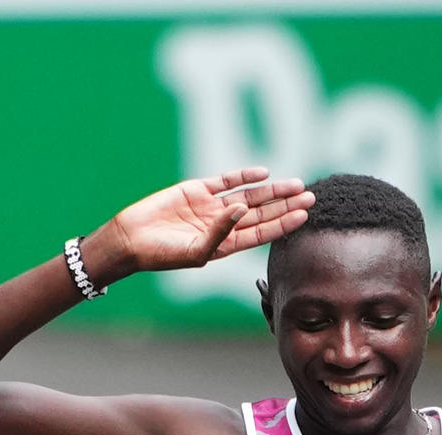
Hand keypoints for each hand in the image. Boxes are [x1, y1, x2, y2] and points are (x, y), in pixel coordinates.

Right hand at [96, 167, 313, 277]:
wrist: (132, 239)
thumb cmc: (162, 254)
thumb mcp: (195, 251)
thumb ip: (220, 231)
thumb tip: (243, 208)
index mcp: (226, 247)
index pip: (262, 234)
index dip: (284, 223)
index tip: (304, 215)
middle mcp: (222, 227)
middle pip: (262, 213)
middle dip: (286, 205)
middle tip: (310, 196)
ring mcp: (211, 207)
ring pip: (249, 196)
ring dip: (271, 190)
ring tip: (295, 184)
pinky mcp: (196, 190)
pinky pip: (225, 181)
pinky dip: (243, 176)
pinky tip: (263, 172)